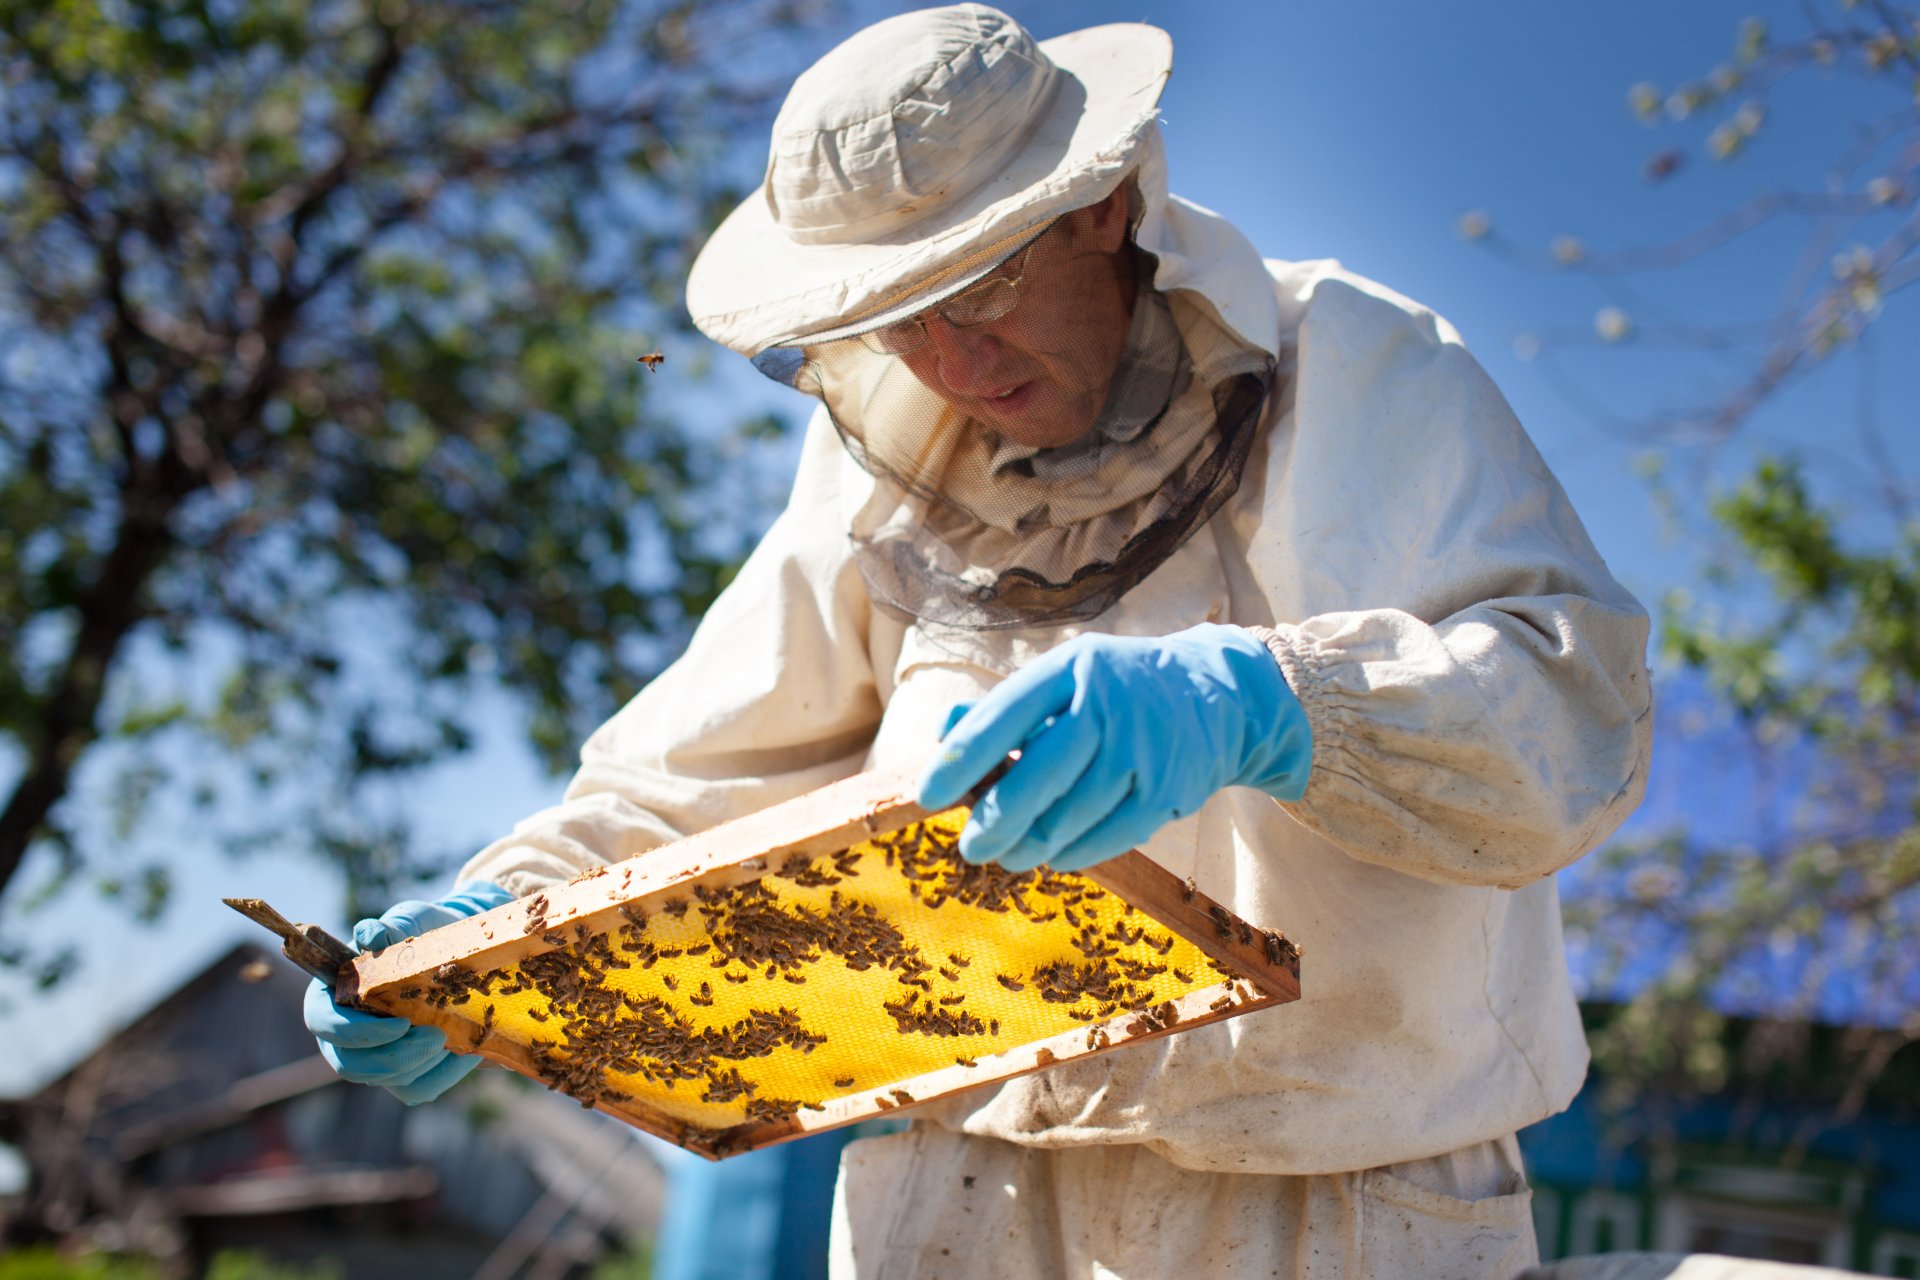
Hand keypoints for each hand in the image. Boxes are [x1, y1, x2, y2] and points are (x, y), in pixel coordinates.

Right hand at [304, 880, 514, 1105]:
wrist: (461, 950)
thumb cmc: (425, 933)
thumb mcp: (410, 921)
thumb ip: (390, 928)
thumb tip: (369, 935)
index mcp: (334, 993)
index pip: (322, 1022)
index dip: (353, 1031)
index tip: (399, 1024)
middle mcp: (345, 1033)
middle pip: (350, 1064)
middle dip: (395, 1057)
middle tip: (437, 1037)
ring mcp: (373, 1056)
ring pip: (386, 1081)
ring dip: (422, 1065)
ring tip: (455, 1038)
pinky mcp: (403, 1073)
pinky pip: (417, 1089)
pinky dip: (444, 1076)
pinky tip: (469, 1053)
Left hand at [917, 624, 1310, 872]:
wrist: (1215, 696)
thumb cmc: (1115, 691)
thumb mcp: (1063, 680)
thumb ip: (1004, 708)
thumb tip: (943, 735)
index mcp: (1071, 668)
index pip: (1003, 716)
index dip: (960, 759)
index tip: (927, 795)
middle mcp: (1108, 705)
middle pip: (1036, 776)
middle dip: (993, 820)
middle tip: (969, 846)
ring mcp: (1143, 751)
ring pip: (1067, 817)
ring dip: (1027, 845)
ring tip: (1007, 852)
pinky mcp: (1168, 792)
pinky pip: (1105, 839)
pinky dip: (1070, 854)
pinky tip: (1052, 853)